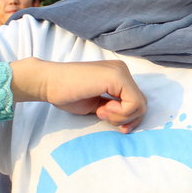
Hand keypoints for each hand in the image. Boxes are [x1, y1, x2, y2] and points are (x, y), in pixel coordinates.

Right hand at [9, 58, 145, 131]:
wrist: (49, 83)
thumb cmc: (67, 94)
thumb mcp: (97, 104)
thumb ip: (114, 108)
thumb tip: (129, 121)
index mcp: (118, 76)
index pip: (137, 101)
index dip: (128, 118)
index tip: (109, 122)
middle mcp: (122, 70)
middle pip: (142, 104)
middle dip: (127, 119)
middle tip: (104, 118)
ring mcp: (121, 72)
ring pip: (140, 105)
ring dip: (121, 117)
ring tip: (101, 112)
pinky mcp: (117, 77)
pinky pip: (133, 104)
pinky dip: (120, 114)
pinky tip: (102, 109)